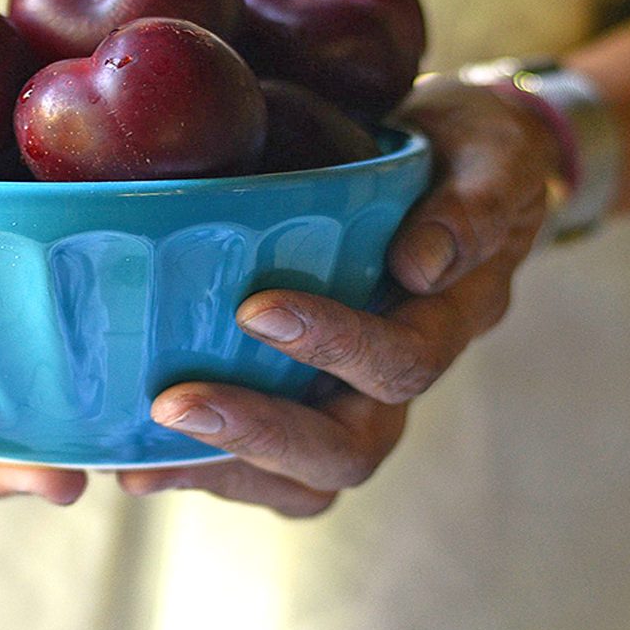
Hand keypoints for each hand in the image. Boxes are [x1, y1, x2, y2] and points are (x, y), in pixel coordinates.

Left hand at [120, 79, 556, 513]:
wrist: (466, 167)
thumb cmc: (477, 151)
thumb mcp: (495, 151)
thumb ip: (472, 203)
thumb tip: (418, 266)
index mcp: (452, 319)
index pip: (403, 359)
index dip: (334, 344)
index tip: (256, 307)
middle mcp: (402, 375)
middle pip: (350, 449)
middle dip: (261, 433)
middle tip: (172, 405)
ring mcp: (355, 394)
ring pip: (307, 478)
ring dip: (223, 470)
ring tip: (136, 460)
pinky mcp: (310, 395)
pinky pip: (268, 465)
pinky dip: (205, 467)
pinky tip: (135, 452)